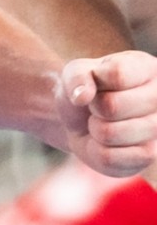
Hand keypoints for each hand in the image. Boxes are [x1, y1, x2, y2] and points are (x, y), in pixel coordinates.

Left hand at [59, 50, 156, 177]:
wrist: (85, 119)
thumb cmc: (87, 89)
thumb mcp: (74, 73)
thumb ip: (77, 77)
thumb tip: (82, 96)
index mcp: (146, 68)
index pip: (116, 75)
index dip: (93, 82)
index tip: (96, 83)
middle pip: (113, 106)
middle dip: (93, 108)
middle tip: (98, 107)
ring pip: (110, 133)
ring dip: (95, 129)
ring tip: (103, 122)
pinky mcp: (149, 156)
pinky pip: (109, 157)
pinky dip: (96, 150)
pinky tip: (107, 141)